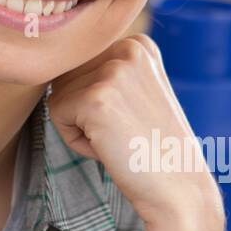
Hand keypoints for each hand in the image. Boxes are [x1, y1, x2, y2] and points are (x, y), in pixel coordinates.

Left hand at [48, 35, 225, 230]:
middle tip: (125, 132)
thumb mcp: (138, 93)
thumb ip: (107, 71)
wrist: (177, 187)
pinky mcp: (95, 98)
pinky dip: (77, 141)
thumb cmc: (153, 148)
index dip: (97, 101)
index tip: (132, 118)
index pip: (81, 65)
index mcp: (138, 44)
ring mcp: (112, 71)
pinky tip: (110, 147)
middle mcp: (127, 48)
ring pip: (59, 95)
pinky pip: (56, 115)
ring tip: (119, 139)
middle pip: (66, 77)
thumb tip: (53, 64)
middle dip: (85, 112)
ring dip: (81, 126)